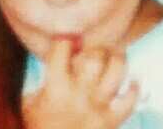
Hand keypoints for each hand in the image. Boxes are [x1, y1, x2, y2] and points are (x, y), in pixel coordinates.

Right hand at [22, 40, 138, 128]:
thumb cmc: (38, 127)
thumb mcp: (29, 103)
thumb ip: (44, 79)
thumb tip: (61, 53)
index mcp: (54, 88)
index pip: (62, 49)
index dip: (65, 41)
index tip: (68, 43)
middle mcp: (77, 96)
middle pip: (95, 57)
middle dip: (95, 50)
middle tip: (94, 53)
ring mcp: (96, 109)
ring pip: (117, 71)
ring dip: (117, 60)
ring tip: (114, 58)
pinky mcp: (110, 122)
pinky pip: (130, 101)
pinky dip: (133, 89)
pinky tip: (131, 83)